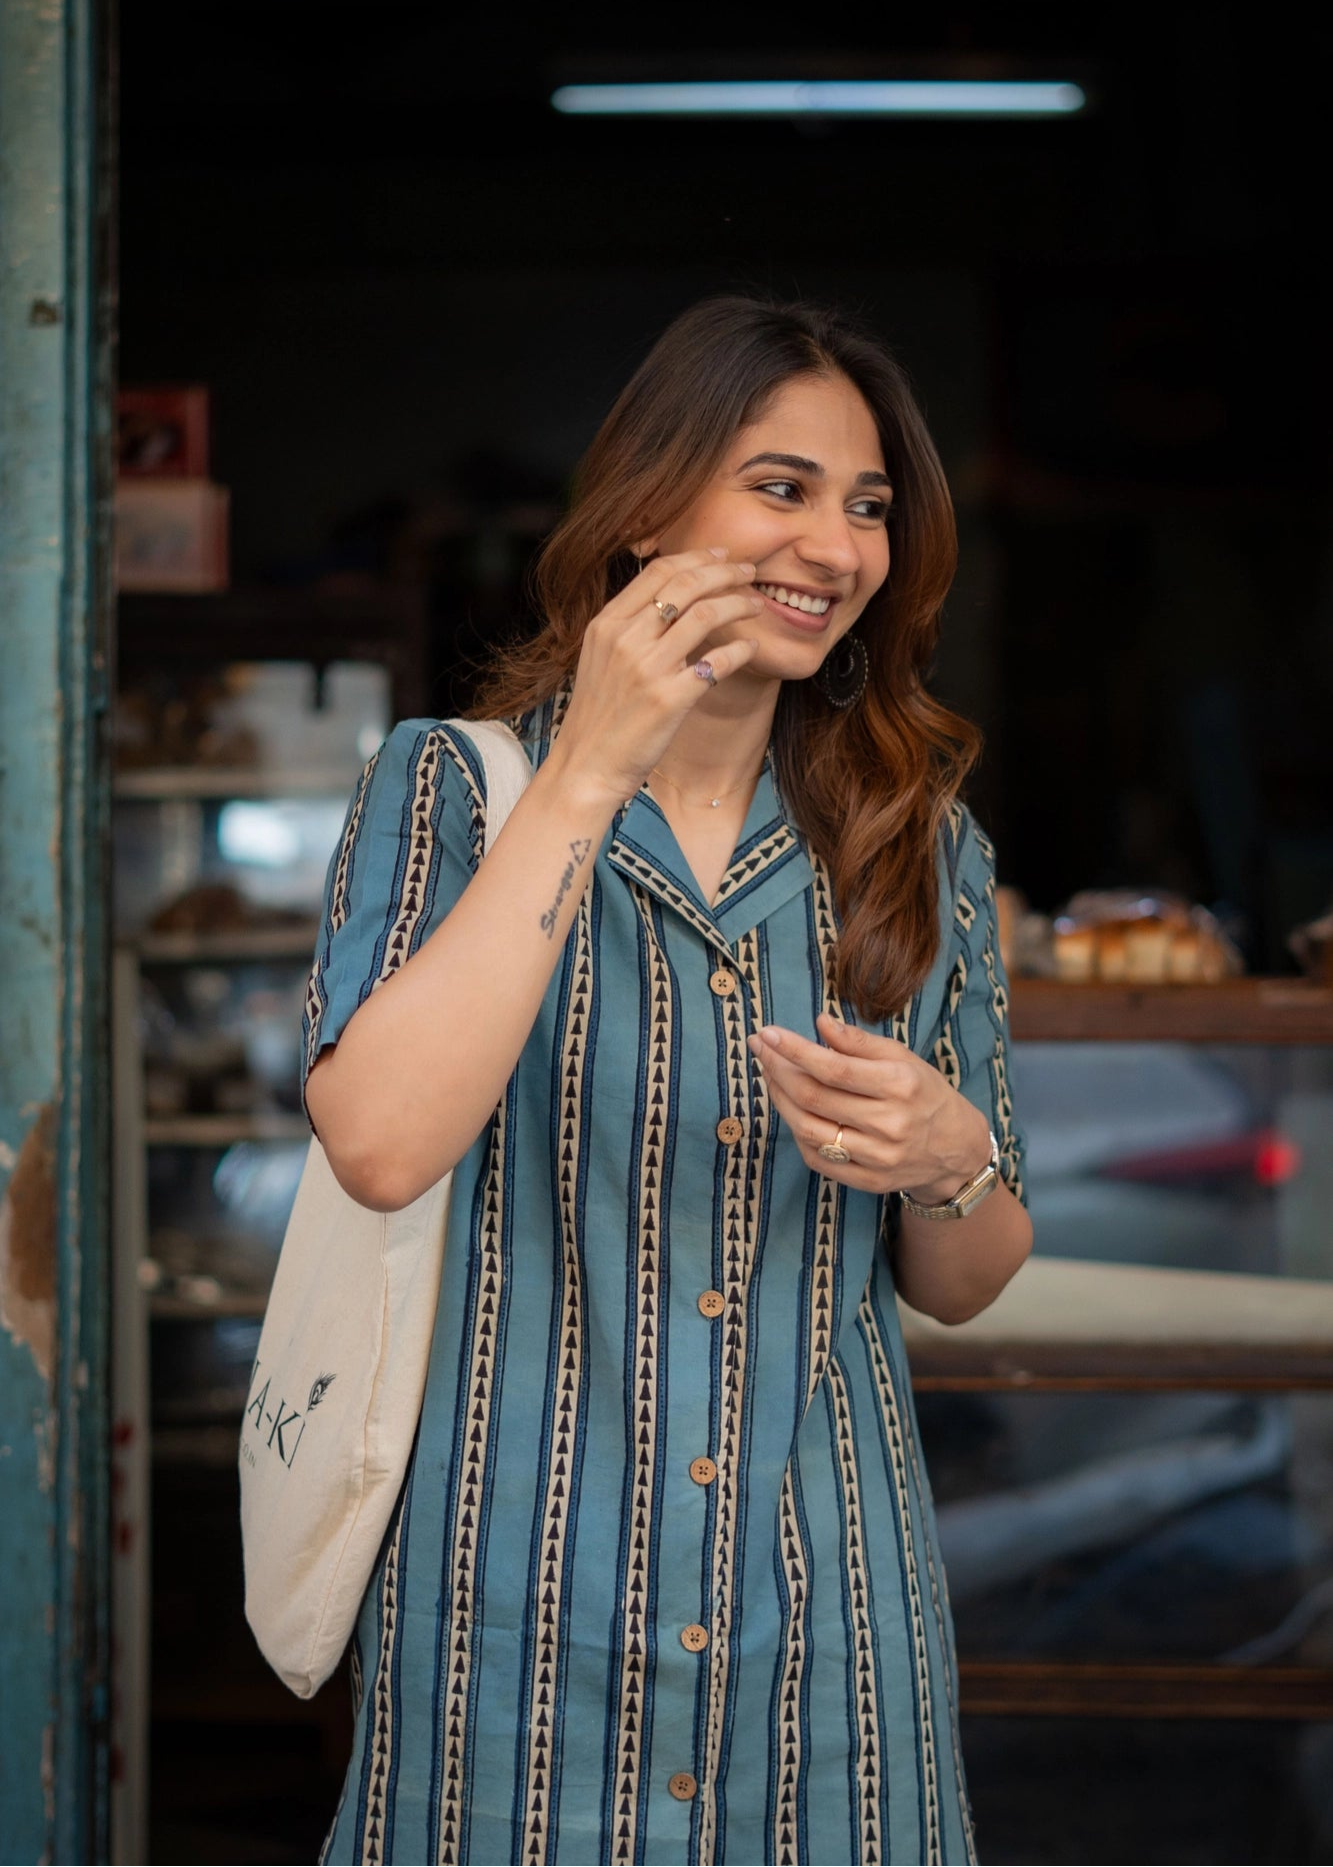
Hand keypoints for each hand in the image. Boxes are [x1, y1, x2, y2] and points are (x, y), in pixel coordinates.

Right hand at [549, 548, 763, 807]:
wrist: (586, 765)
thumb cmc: (599, 715)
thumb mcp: (600, 658)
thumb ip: (628, 626)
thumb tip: (668, 599)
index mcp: (607, 623)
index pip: (658, 571)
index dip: (697, 556)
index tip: (722, 556)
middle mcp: (625, 639)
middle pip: (686, 584)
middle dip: (726, 572)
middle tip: (750, 573)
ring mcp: (647, 668)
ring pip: (706, 615)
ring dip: (739, 605)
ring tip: (756, 606)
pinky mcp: (669, 699)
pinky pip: (716, 662)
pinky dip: (740, 651)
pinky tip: (750, 649)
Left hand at [748, 1012, 992, 1199]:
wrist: (956, 1150)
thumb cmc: (925, 1094)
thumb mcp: (903, 1058)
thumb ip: (859, 1042)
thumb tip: (820, 1022)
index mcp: (900, 1085)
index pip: (833, 1068)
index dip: (794, 1050)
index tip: (768, 1034)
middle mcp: (889, 1123)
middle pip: (815, 1097)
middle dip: (778, 1069)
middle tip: (760, 1050)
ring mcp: (878, 1157)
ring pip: (809, 1129)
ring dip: (780, 1100)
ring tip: (770, 1076)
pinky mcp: (868, 1181)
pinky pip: (817, 1158)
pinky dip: (797, 1131)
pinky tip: (790, 1109)